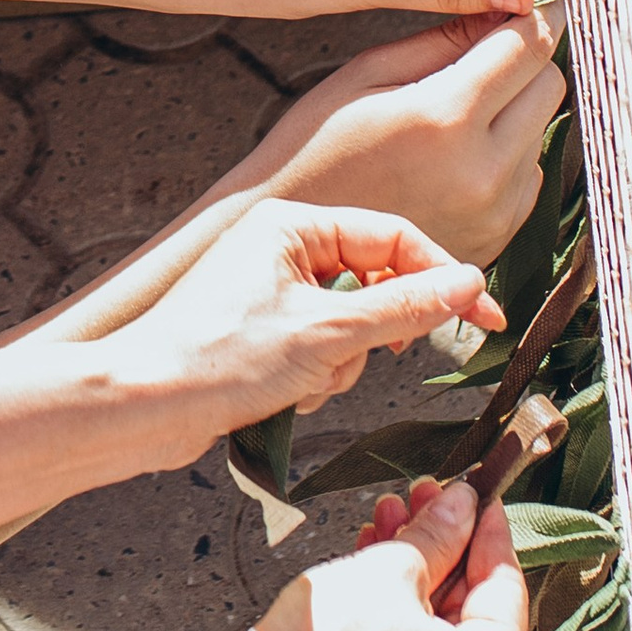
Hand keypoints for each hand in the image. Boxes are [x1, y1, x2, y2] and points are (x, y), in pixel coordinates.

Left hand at [105, 204, 504, 462]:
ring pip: (351, 327)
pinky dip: (316, 378)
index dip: (443, 277)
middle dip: (372, 333)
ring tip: (301, 379)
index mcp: (292, 225)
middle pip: (375, 283)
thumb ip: (404, 306)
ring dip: (340, 364)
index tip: (486, 317)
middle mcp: (281, 249)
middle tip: (365, 354)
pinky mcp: (264, 333)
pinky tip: (284, 394)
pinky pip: (322, 352)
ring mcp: (271, 292)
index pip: (393, 237)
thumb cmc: (218, 358)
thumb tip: (467, 285)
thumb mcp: (327, 332)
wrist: (145, 405)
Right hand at [231, 7, 566, 265]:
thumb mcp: (366, 73)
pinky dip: (510, 151)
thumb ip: (442, 38)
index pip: (527, 48)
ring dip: (517, 106)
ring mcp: (496, 210)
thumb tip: (502, 6)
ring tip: (460, 107)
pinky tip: (460, 150)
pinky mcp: (499, 235)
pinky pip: (531, 173)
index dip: (537, 13)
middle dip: (528, 57)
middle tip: (491, 47)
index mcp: (444, 117)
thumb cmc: (318, 144)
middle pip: (549, 87)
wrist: (303, 238)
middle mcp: (484, 169)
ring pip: (543, 129)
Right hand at [257, 476, 527, 630]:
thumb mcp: (392, 569)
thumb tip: (463, 505)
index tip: (477, 495)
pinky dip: (406, 612)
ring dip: (419, 570)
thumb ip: (439, 533)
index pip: (505, 590)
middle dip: (443, 545)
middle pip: (473, 610)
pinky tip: (379, 560)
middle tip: (426, 498)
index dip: (487, 531)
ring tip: (392, 518)